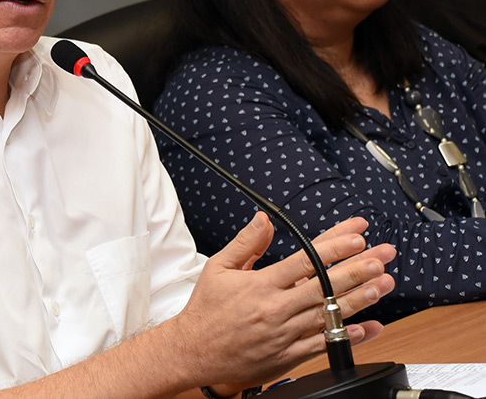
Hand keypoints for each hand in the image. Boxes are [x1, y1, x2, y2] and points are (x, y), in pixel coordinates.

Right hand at [168, 212, 394, 389]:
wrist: (194, 351)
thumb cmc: (206, 310)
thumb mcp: (218, 267)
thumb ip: (246, 243)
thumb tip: (264, 220)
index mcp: (260, 285)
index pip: (304, 261)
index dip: (333, 247)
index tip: (355, 236)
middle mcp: (276, 309)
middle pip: (325, 286)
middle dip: (358, 269)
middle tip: (381, 257)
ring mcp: (285, 334)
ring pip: (330, 314)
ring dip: (360, 298)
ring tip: (383, 284)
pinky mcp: (288, 355)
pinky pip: (324, 344)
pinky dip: (348, 336)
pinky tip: (370, 327)